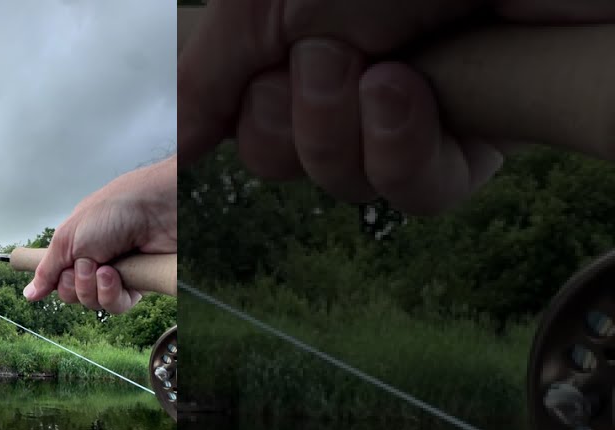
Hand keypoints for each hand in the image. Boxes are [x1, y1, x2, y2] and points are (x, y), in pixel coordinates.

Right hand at [23, 156, 175, 314]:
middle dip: (75, 283)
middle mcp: (95, 261)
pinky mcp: (137, 285)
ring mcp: (116, 275)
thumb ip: (47, 270)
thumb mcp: (68, 239)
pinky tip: (115, 276)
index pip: (58, 278)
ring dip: (93, 287)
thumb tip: (29, 294)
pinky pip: (115, 306)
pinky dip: (111, 294)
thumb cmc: (112, 212)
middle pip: (72, 294)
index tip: (64, 267)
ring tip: (104, 267)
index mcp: (77, 247)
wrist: (154, 210)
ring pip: (93, 303)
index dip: (57, 280)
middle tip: (86, 263)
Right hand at [178, 1, 614, 214]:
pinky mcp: (475, 143)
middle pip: (283, 161)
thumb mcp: (261, 4)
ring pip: (344, 184)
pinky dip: (400, 148)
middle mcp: (351, 82)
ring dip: (344, 127)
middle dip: (292, 115)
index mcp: (301, 45)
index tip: (253, 87)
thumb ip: (204, 76)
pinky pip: (412, 194)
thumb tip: (171, 152)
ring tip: (381, 66)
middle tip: (330, 56)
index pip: (246, 123)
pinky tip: (410, 92)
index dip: (244, 115)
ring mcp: (412, 117)